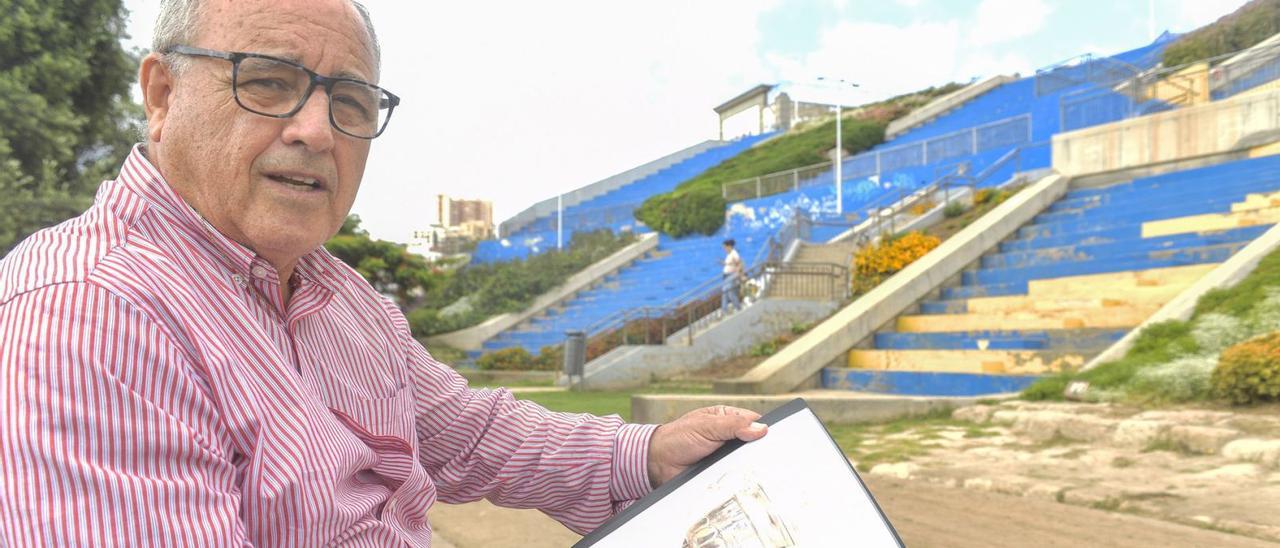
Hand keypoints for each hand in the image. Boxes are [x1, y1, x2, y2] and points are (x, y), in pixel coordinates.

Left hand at [646, 405, 767, 487]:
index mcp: (726, 418)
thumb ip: (733, 425)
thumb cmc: (677, 438)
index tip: (771, 436)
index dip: (763, 428)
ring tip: (749, 466)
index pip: (752, 421)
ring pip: (746, 461)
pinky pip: (735, 476)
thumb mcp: (707, 425)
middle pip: (752, 443)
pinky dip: (738, 477)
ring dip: (747, 464)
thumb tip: (760, 428)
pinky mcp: (721, 473)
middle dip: (757, 449)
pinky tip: (740, 479)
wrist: (657, 463)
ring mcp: (725, 456)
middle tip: (761, 454)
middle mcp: (728, 437)